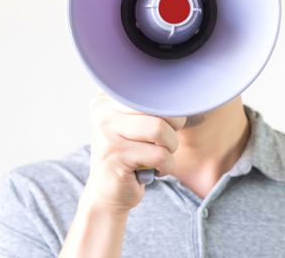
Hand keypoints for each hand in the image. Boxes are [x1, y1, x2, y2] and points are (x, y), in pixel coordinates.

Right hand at [81, 92, 185, 213]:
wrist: (108, 193)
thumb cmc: (130, 155)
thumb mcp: (135, 124)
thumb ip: (150, 107)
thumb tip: (181, 99)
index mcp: (108, 98)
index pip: (151, 91)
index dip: (169, 109)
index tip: (166, 125)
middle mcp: (103, 111)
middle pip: (157, 107)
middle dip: (172, 128)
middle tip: (164, 143)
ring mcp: (106, 134)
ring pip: (159, 130)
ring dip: (170, 148)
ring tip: (159, 156)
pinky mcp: (115, 157)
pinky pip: (159, 155)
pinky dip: (166, 166)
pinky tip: (154, 170)